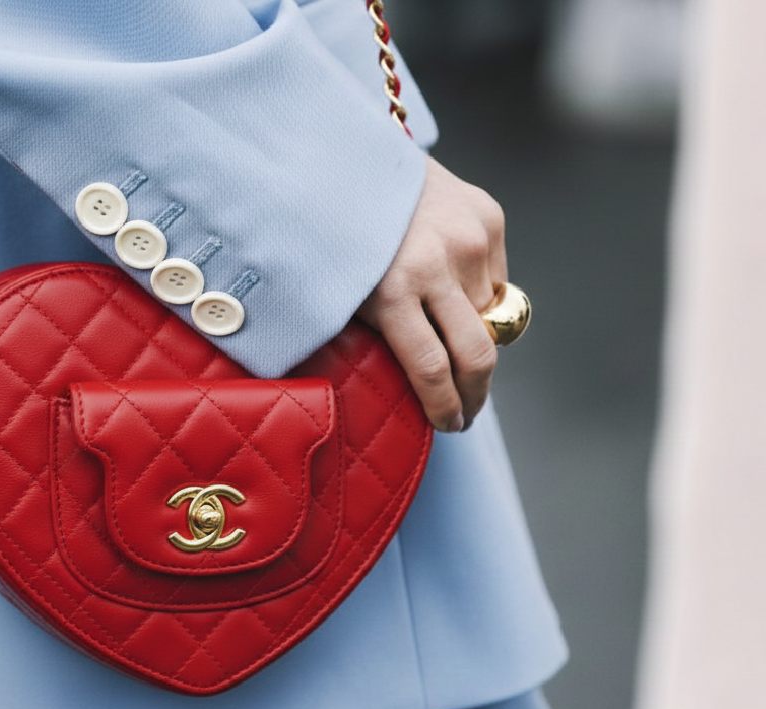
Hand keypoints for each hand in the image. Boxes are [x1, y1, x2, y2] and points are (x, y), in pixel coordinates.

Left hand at [357, 157, 505, 432]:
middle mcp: (438, 264)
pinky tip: (448, 276)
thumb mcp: (342, 293)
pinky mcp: (488, 215)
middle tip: (467, 410)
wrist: (353, 156)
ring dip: (473, 331)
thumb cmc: (338, 237)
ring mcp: (469, 237)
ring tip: (441, 326)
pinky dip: (477, 289)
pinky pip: (497, 276)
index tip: (450, 425)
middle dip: (476, 392)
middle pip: (479, 354)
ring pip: (490, 314)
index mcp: (392, 289)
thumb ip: (379, 336)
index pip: (433, 369)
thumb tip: (410, 390)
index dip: (445, 407)